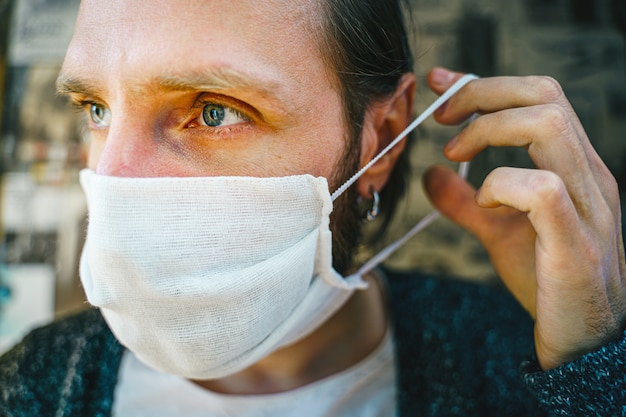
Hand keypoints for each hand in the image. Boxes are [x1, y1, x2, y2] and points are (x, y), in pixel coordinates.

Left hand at [422, 67, 625, 369]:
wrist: (582, 342)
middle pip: (544, 97)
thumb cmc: (546, 281)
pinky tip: (487, 202)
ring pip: (548, 127)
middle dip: (483, 93)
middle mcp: (588, 176)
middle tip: (441, 117)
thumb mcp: (498, 230)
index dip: (486, 82)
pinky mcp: (577, 245)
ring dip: (489, 131)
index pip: (539, 98)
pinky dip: (502, 185)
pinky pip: (542, 190)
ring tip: (456, 153)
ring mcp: (588, 207)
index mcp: (573, 166)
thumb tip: (430, 175)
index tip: (440, 83)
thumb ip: (466, 201)